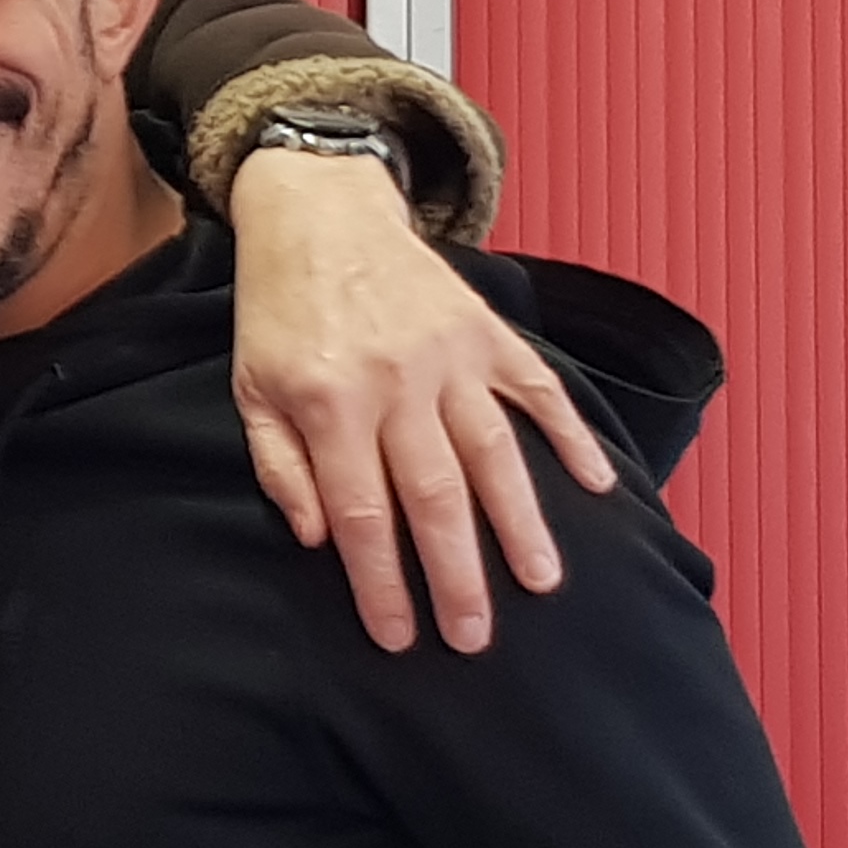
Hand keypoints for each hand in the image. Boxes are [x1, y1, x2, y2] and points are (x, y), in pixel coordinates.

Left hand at [226, 147, 613, 654]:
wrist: (319, 209)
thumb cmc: (278, 310)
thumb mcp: (250, 389)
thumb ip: (279, 466)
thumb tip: (320, 539)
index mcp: (329, 403)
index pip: (362, 516)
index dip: (382, 584)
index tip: (401, 638)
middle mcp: (395, 383)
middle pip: (434, 497)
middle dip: (458, 576)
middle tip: (476, 637)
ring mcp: (448, 355)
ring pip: (494, 453)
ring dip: (521, 523)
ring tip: (542, 583)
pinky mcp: (484, 330)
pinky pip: (537, 388)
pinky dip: (570, 434)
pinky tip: (597, 484)